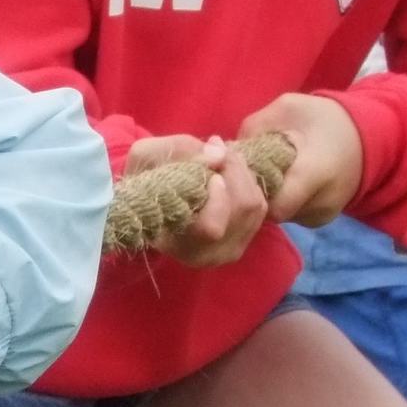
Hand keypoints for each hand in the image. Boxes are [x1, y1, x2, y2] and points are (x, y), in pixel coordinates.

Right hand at [122, 132, 270, 266]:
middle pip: (241, 209)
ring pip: (255, 206)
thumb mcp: (146, 156)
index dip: (217, 197)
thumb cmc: (145, 181)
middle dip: (234, 171)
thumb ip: (179, 150)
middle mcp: (207, 255)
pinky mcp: (245, 240)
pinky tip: (229, 175)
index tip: (211, 173)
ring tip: (222, 159)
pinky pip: (261, 207)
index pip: (211, 229)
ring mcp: (229, 251)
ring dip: (242, 174)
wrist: (150, 202)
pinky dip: (249, 183)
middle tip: (218, 150)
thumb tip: (220, 154)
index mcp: (176, 243)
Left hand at [239, 92, 360, 225]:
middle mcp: (320, 203)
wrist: (368, 136)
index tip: (237, 169)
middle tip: (244, 169)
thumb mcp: (288, 107)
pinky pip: (288, 214)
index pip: (271, 203)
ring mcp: (320, 217)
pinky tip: (279, 181)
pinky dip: (278, 200)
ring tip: (264, 171)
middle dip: (252, 191)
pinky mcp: (318, 221)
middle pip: (269, 211)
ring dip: (264, 196)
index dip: (247, 189)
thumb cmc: (326, 118)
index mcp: (316, 173)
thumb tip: (225, 149)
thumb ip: (255, 127)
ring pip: (277, 215)